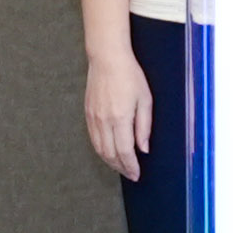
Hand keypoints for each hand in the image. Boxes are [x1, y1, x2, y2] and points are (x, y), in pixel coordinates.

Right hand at [80, 34, 152, 183]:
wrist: (107, 58)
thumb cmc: (129, 75)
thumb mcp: (145, 100)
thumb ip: (144, 126)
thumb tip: (143, 148)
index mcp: (120, 118)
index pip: (125, 151)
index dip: (131, 166)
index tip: (137, 174)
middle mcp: (104, 121)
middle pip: (110, 154)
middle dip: (121, 167)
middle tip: (130, 174)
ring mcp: (93, 118)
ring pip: (99, 149)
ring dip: (110, 161)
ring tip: (120, 166)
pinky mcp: (88, 113)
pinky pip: (93, 139)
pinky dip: (101, 150)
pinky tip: (108, 152)